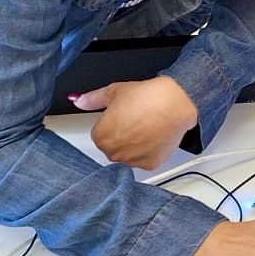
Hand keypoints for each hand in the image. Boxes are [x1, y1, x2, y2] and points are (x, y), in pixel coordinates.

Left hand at [71, 76, 197, 169]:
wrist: (175, 103)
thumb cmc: (147, 97)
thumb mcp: (115, 91)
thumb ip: (93, 98)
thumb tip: (79, 101)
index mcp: (101, 136)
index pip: (101, 134)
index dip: (112, 123)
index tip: (122, 116)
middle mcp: (114, 153)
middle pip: (113, 147)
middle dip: (121, 136)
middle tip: (135, 120)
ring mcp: (132, 160)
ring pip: (128, 155)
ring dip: (134, 146)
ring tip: (145, 127)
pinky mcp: (150, 164)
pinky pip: (144, 160)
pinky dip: (148, 151)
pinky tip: (153, 136)